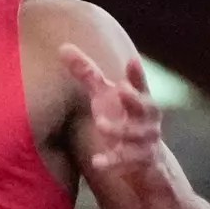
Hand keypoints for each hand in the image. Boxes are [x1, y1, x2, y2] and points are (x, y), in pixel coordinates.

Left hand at [60, 44, 162, 173]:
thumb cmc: (121, 117)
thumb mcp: (104, 95)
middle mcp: (147, 118)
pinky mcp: (140, 160)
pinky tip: (96, 162)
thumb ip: (87, 73)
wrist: (145, 160)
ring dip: (118, 130)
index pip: (139, 83)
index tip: (132, 61)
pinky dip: (112, 162)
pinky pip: (127, 161)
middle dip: (134, 98)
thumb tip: (62, 46)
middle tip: (122, 89)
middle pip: (143, 106)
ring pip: (134, 135)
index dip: (136, 74)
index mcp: (140, 98)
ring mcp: (146, 140)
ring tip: (99, 124)